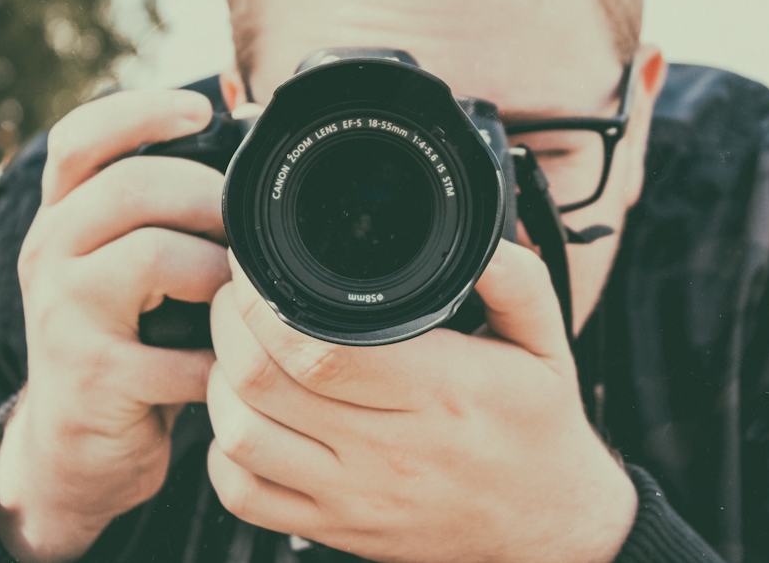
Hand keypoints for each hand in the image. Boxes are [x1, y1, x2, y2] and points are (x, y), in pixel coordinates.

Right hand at [0, 91, 230, 562]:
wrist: (74, 446)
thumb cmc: (126, 338)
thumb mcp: (131, 264)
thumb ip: (169, 206)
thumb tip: (244, 114)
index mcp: (65, 219)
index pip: (82, 139)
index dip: (141, 112)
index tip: (201, 110)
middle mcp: (51, 255)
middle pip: (130, 188)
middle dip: (209, 197)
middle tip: (246, 225)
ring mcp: (64, 318)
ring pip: (153, 257)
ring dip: (219, 273)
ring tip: (239, 295)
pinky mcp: (93, 378)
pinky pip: (179, 352)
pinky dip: (220, 357)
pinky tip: (230, 362)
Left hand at [206, 240, 636, 562]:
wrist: (547, 524)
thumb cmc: (539, 429)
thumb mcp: (547, 344)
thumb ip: (517, 281)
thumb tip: (480, 239)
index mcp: (441, 392)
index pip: (321, 347)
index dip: (269, 302)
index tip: (262, 270)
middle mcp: (390, 449)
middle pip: (264, 383)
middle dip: (232, 325)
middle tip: (241, 295)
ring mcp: (357, 496)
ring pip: (242, 438)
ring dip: (220, 382)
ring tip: (239, 349)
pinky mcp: (337, 529)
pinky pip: (246, 497)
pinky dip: (224, 453)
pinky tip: (246, 417)